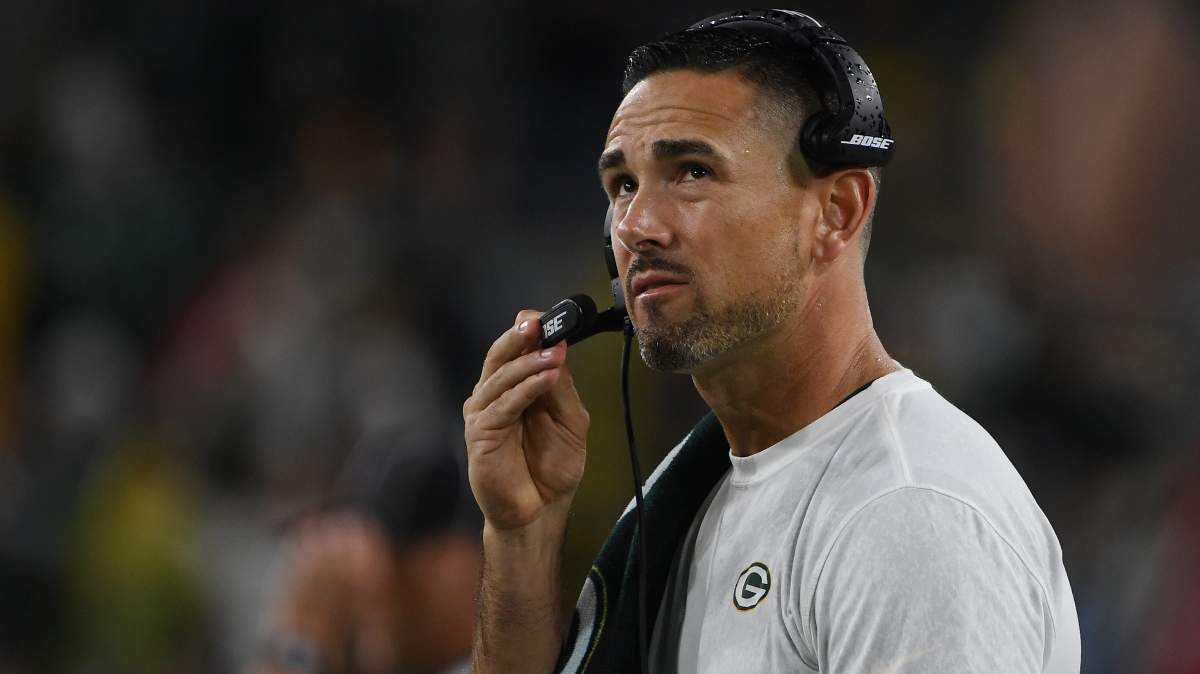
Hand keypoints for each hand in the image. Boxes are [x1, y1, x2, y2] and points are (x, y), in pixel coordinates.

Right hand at [463, 310, 588, 531]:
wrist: (540, 509)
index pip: (514, 350)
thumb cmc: (551, 466)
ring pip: (502, 377)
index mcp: (512, 387)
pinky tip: (547, 377)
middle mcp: (492, 395)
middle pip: (500, 356)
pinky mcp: (480, 434)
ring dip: (530, 362)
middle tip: (541, 323)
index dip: (528, 331)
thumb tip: (558, 347)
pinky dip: (527, 388)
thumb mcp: (569, 418)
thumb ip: (560, 386)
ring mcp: (483, 414)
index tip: (550, 317)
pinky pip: (504, 405)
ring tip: (555, 353)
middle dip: (520, 337)